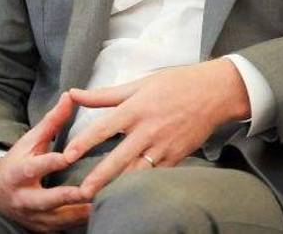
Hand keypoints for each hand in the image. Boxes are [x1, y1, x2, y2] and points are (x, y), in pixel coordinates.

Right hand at [0, 93, 90, 231]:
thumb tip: (69, 95)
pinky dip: (81, 221)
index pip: (35, 167)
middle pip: (47, 200)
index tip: (69, 157)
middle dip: (68, 197)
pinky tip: (101, 212)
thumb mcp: (30, 141)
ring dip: (81, 212)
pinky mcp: (43, 229)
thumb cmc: (18, 162)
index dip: (51, 162)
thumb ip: (52, 121)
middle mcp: (24, 198)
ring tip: (105, 202)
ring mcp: (33, 217)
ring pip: (59, 219)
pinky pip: (64, 228)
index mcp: (18, 172)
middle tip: (90, 190)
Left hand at [63, 58, 249, 197]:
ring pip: (137, 171)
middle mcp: (148, 130)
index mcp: (136, 109)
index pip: (104, 128)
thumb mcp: (139, 84)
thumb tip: (74, 94)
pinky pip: (155, 174)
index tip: (68, 155)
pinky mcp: (176, 157)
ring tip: (101, 199)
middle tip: (81, 192)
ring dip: (119, 185)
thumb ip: (105, 95)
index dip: (85, 142)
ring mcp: (163, 146)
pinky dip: (141, 184)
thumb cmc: (176, 84)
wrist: (214, 93)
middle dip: (99, 177)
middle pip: (119, 158)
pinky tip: (127, 194)